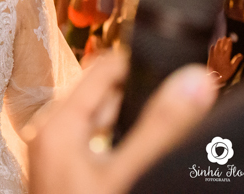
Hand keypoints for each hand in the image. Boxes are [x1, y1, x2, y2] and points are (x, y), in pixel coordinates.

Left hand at [27, 52, 215, 193]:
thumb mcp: (129, 175)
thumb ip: (161, 128)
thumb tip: (195, 80)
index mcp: (56, 125)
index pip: (103, 70)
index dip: (144, 68)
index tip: (181, 77)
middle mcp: (48, 134)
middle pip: (104, 98)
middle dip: (143, 102)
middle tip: (182, 111)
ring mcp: (53, 157)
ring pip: (102, 125)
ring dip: (134, 127)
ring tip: (162, 140)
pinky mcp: (63, 176)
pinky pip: (96, 147)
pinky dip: (121, 148)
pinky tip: (138, 164)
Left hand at [207, 37, 242, 86]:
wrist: (214, 78)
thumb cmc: (225, 74)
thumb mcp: (233, 68)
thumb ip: (237, 61)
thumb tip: (241, 55)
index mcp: (226, 57)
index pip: (228, 48)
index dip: (229, 43)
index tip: (230, 39)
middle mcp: (219, 56)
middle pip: (222, 47)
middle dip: (224, 41)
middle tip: (225, 37)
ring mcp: (214, 57)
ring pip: (216, 48)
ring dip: (218, 43)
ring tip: (220, 39)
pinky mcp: (210, 59)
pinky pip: (211, 52)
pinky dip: (212, 48)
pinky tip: (212, 45)